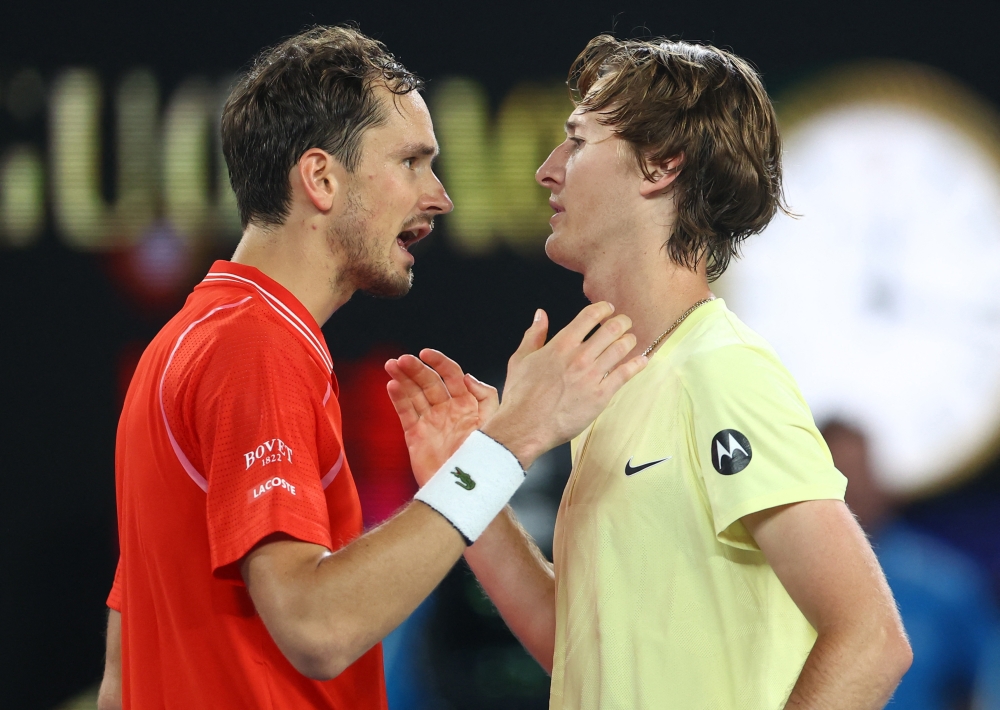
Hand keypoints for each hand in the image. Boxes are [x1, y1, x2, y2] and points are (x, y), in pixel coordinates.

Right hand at [386, 349, 498, 485]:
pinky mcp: (416, 435)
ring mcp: (431, 421)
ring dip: (403, 378)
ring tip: (391, 365)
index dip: (439, 362)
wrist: (465, 490)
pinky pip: (406, 412)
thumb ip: (486, 397)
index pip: (452, 375)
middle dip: (416, 369)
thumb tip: (467, 376)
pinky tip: (392, 385)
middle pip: (429, 382)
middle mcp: (448, 409)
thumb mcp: (493, 424)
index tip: (426, 353)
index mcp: (467, 404)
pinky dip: (398, 399)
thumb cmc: (484, 458)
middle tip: (403, 360)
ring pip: (414, 394)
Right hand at [482, 302, 645, 467]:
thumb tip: (541, 315)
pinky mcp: (600, 396)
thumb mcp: (520, 359)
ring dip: (630, 340)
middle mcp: (579, 357)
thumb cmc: (521, 397)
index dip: (602, 309)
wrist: (525, 426)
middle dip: (621, 322)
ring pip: (620, 349)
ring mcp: (591, 376)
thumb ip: (533, 334)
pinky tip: (642, 360)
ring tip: (631, 340)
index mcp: (560, 345)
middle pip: (611, 329)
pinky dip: (637, 365)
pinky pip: (625, 375)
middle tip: (624, 323)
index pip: (588, 317)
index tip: (607, 309)